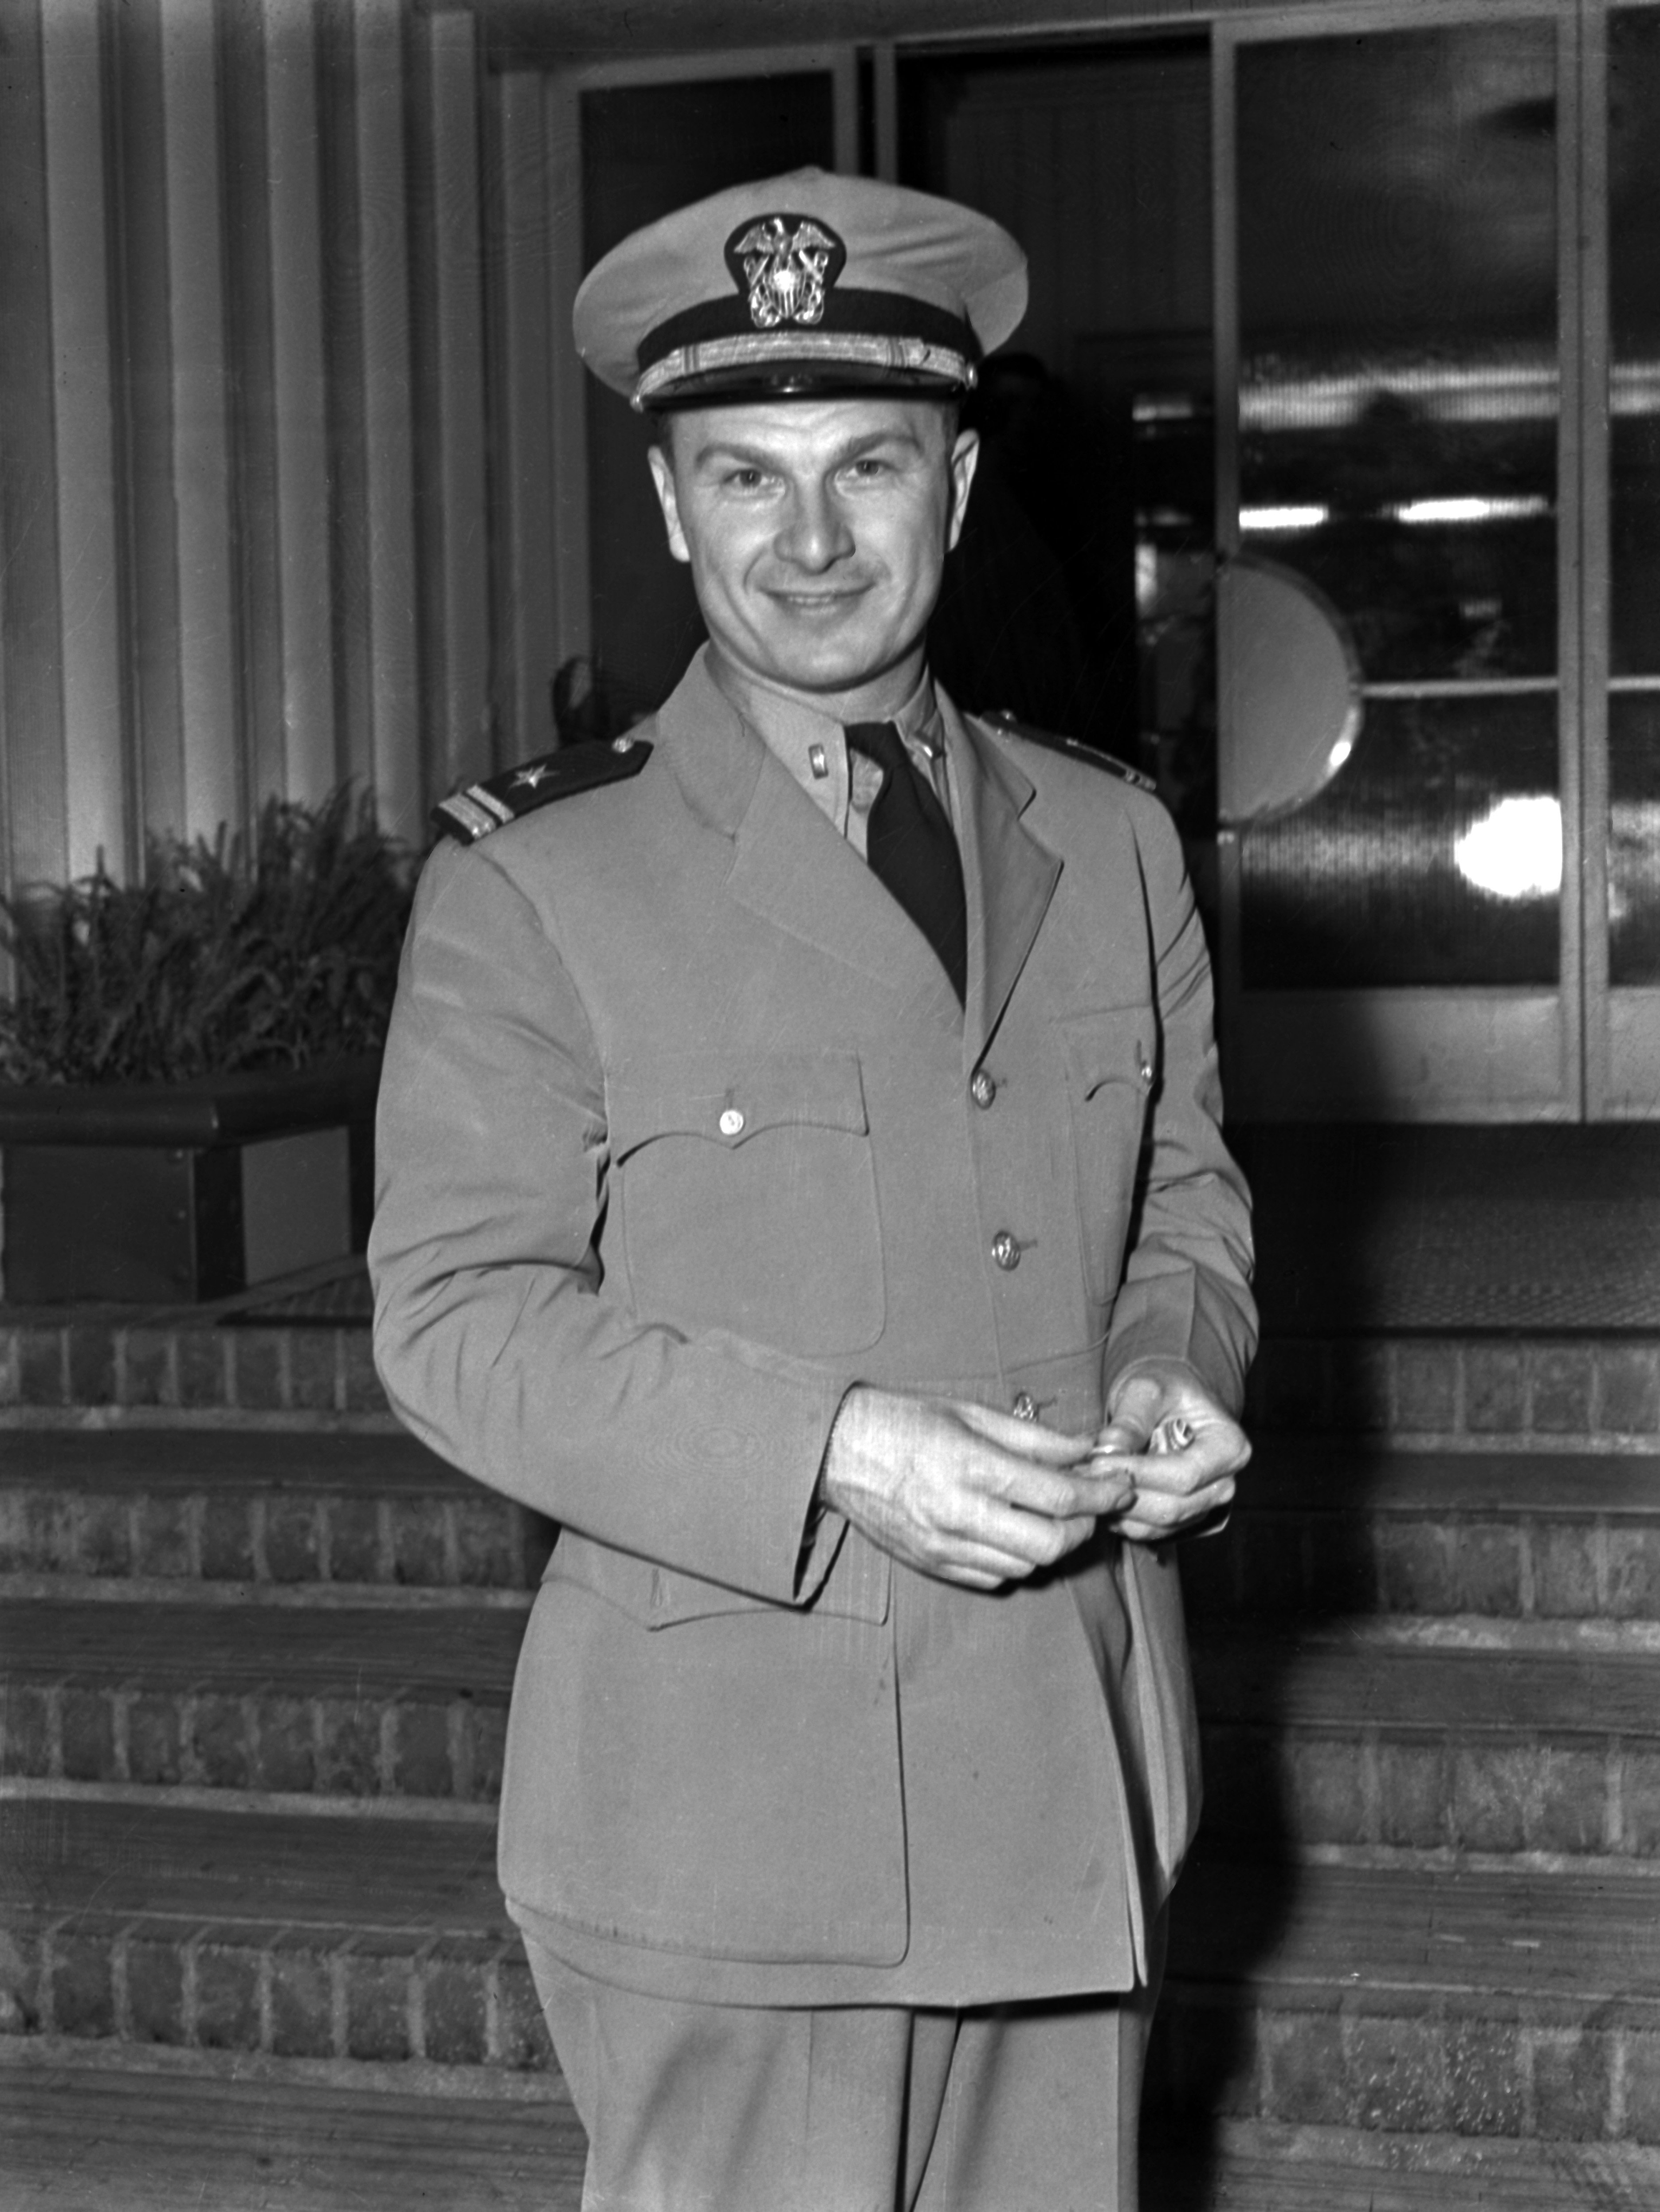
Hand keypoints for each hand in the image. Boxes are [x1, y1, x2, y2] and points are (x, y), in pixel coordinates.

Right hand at [822, 1387, 1134, 1590]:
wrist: (838, 1451)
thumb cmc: (906, 1421)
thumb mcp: (972, 1413)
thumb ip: (1035, 1438)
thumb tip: (1087, 1452)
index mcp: (971, 1465)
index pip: (1058, 1495)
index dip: (1102, 1494)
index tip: (1120, 1485)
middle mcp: (958, 1512)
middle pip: (1049, 1544)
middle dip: (1083, 1527)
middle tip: (1089, 1505)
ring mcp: (943, 1544)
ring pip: (1025, 1567)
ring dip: (1051, 1545)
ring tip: (1053, 1515)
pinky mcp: (932, 1564)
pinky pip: (993, 1577)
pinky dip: (1015, 1560)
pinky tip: (1014, 1532)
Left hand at [1087, 1362, 1249, 1543]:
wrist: (1170, 1401)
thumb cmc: (1164, 1390)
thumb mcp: (1147, 1390)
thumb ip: (1131, 1419)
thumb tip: (1110, 1448)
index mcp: (1229, 1447)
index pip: (1184, 1475)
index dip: (1139, 1474)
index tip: (1099, 1462)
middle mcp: (1224, 1483)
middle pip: (1173, 1507)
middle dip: (1125, 1495)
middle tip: (1084, 1478)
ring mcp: (1206, 1505)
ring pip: (1159, 1525)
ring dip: (1119, 1511)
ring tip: (1086, 1486)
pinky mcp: (1184, 1519)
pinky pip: (1151, 1532)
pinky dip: (1121, 1520)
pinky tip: (1098, 1498)